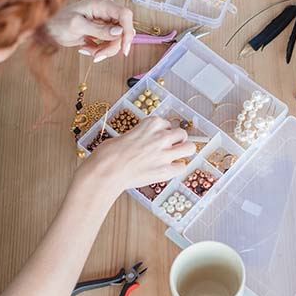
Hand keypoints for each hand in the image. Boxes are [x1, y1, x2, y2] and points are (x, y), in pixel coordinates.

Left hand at [46, 0, 135, 61]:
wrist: (48, 29)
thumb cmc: (58, 22)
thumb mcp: (77, 26)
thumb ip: (99, 29)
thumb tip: (119, 32)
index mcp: (101, 3)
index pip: (125, 14)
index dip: (128, 31)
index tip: (124, 48)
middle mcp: (106, 10)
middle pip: (123, 29)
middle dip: (112, 45)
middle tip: (98, 56)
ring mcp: (105, 19)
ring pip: (118, 38)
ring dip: (106, 49)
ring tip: (90, 52)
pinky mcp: (102, 29)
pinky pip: (110, 41)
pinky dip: (101, 49)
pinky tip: (87, 48)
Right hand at [76, 117, 193, 200]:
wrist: (106, 171)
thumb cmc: (108, 154)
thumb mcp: (124, 135)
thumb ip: (140, 136)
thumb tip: (143, 142)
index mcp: (151, 124)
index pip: (167, 123)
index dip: (164, 131)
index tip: (159, 137)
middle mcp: (161, 136)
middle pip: (182, 133)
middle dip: (177, 140)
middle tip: (170, 147)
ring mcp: (165, 153)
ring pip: (189, 148)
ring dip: (184, 151)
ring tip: (176, 156)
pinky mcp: (165, 170)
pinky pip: (182, 167)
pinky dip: (177, 168)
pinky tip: (169, 170)